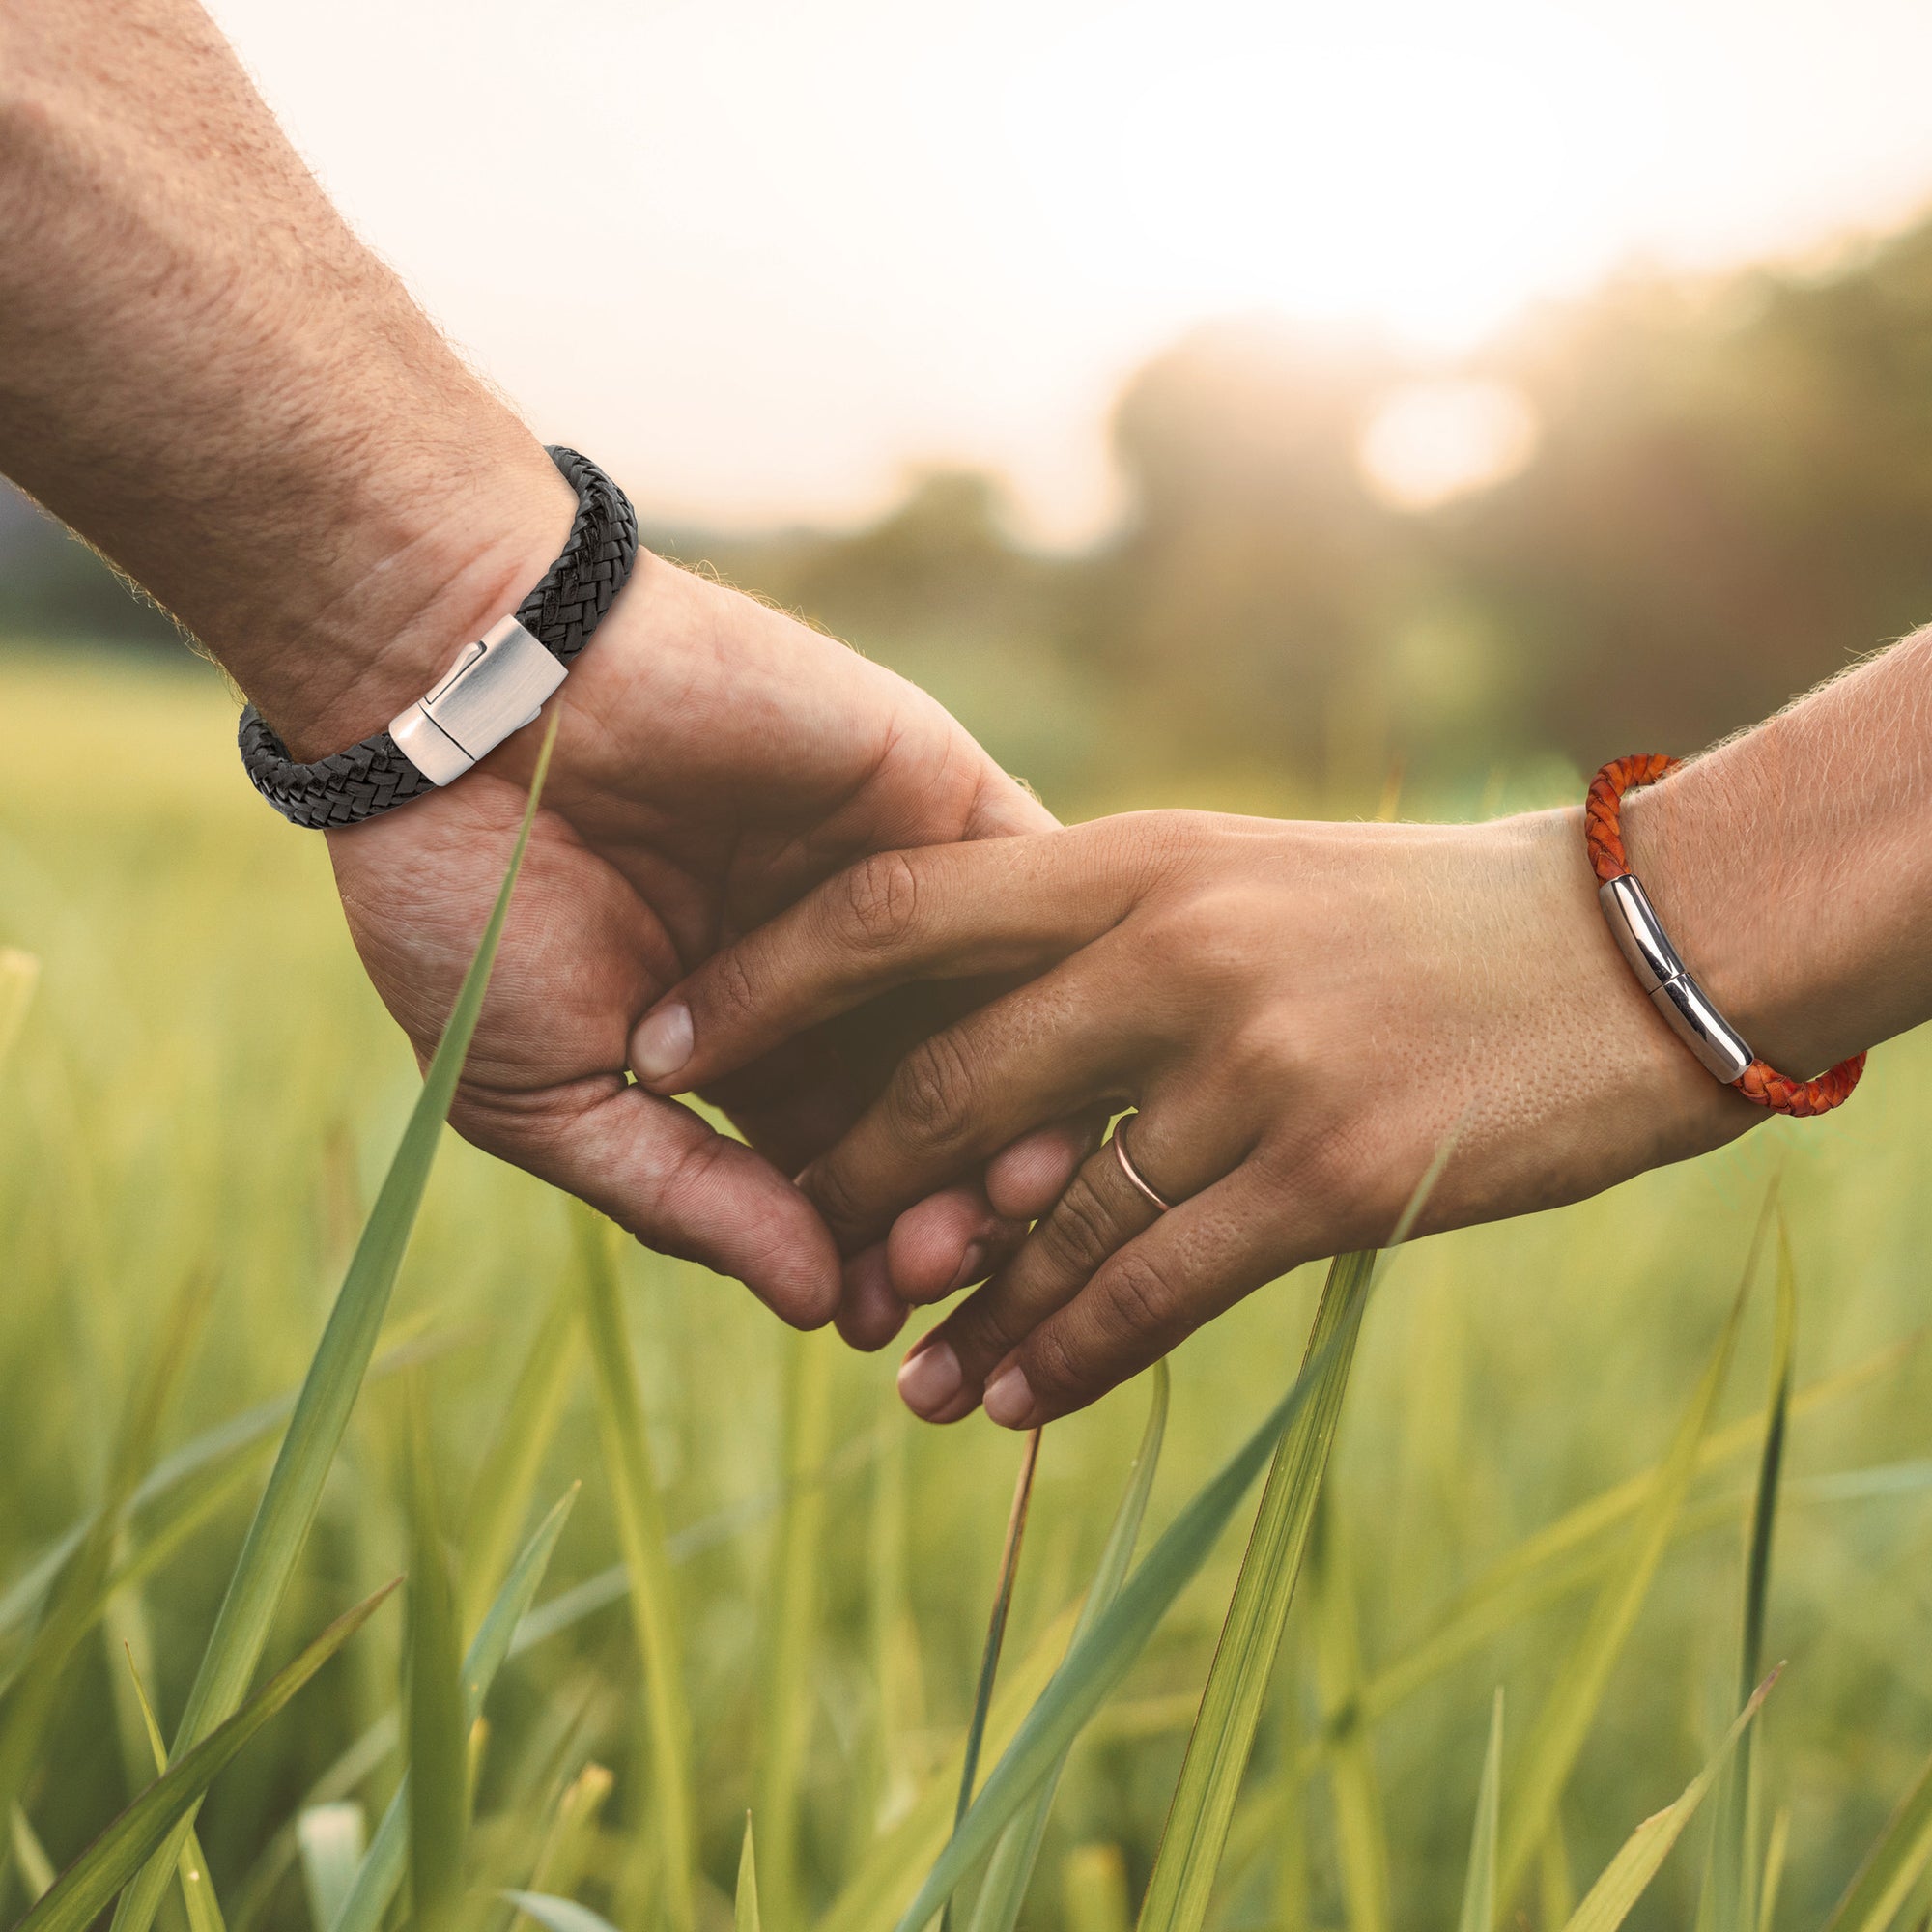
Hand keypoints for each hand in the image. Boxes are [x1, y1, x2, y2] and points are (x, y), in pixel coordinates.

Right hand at [324, 545, 1095, 1335]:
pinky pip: (1032, 898)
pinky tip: (1049, 1064)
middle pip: (940, 1120)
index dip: (864, 1255)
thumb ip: (684, 1198)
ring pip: (1003, 1024)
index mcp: (748, 1056)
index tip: (873, 1319)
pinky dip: (1049, 981)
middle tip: (947, 1264)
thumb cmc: (469, 902)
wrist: (463, 698)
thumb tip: (816, 1307)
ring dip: (1017, 1113)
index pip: (844, 1179)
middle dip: (948, 1205)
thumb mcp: (547, 1092)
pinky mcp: (937, 796)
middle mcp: (840, 984)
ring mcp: (897, 889)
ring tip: (1007, 1195)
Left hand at [630, 808, 1752, 1423]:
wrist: (1633, 944)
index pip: (895, 911)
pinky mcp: (1330, 1174)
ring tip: (894, 1375)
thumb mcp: (1244, 879)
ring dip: (955, 1308)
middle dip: (846, 1185)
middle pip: (942, 1083)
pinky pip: (1149, 1290)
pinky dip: (1064, 1357)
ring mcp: (1250, 1062)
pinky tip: (1011, 1403)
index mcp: (1137, 857)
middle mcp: (1174, 948)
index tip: (667, 1045)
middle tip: (796, 1257)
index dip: (762, 984)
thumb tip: (972, 1022)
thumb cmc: (1417, 918)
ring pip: (1039, 1214)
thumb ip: (1107, 934)